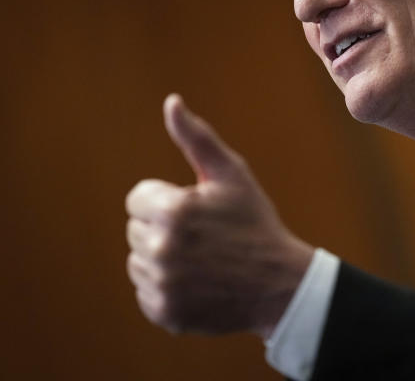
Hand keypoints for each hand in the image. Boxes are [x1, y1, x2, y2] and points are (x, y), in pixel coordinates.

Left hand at [125, 94, 313, 337]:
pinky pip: (146, 292)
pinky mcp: (165, 312)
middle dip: (163, 229)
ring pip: (138, 262)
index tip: (196, 212)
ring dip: (161, 259)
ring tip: (200, 261)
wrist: (279, 284)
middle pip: (135, 230)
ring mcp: (162, 284)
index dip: (166, 201)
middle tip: (202, 238)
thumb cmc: (253, 223)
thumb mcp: (231, 174)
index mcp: (174, 209)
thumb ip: (195, 138)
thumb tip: (171, 102)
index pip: (137, 199)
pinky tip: (197, 283)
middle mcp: (162, 248)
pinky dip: (166, 289)